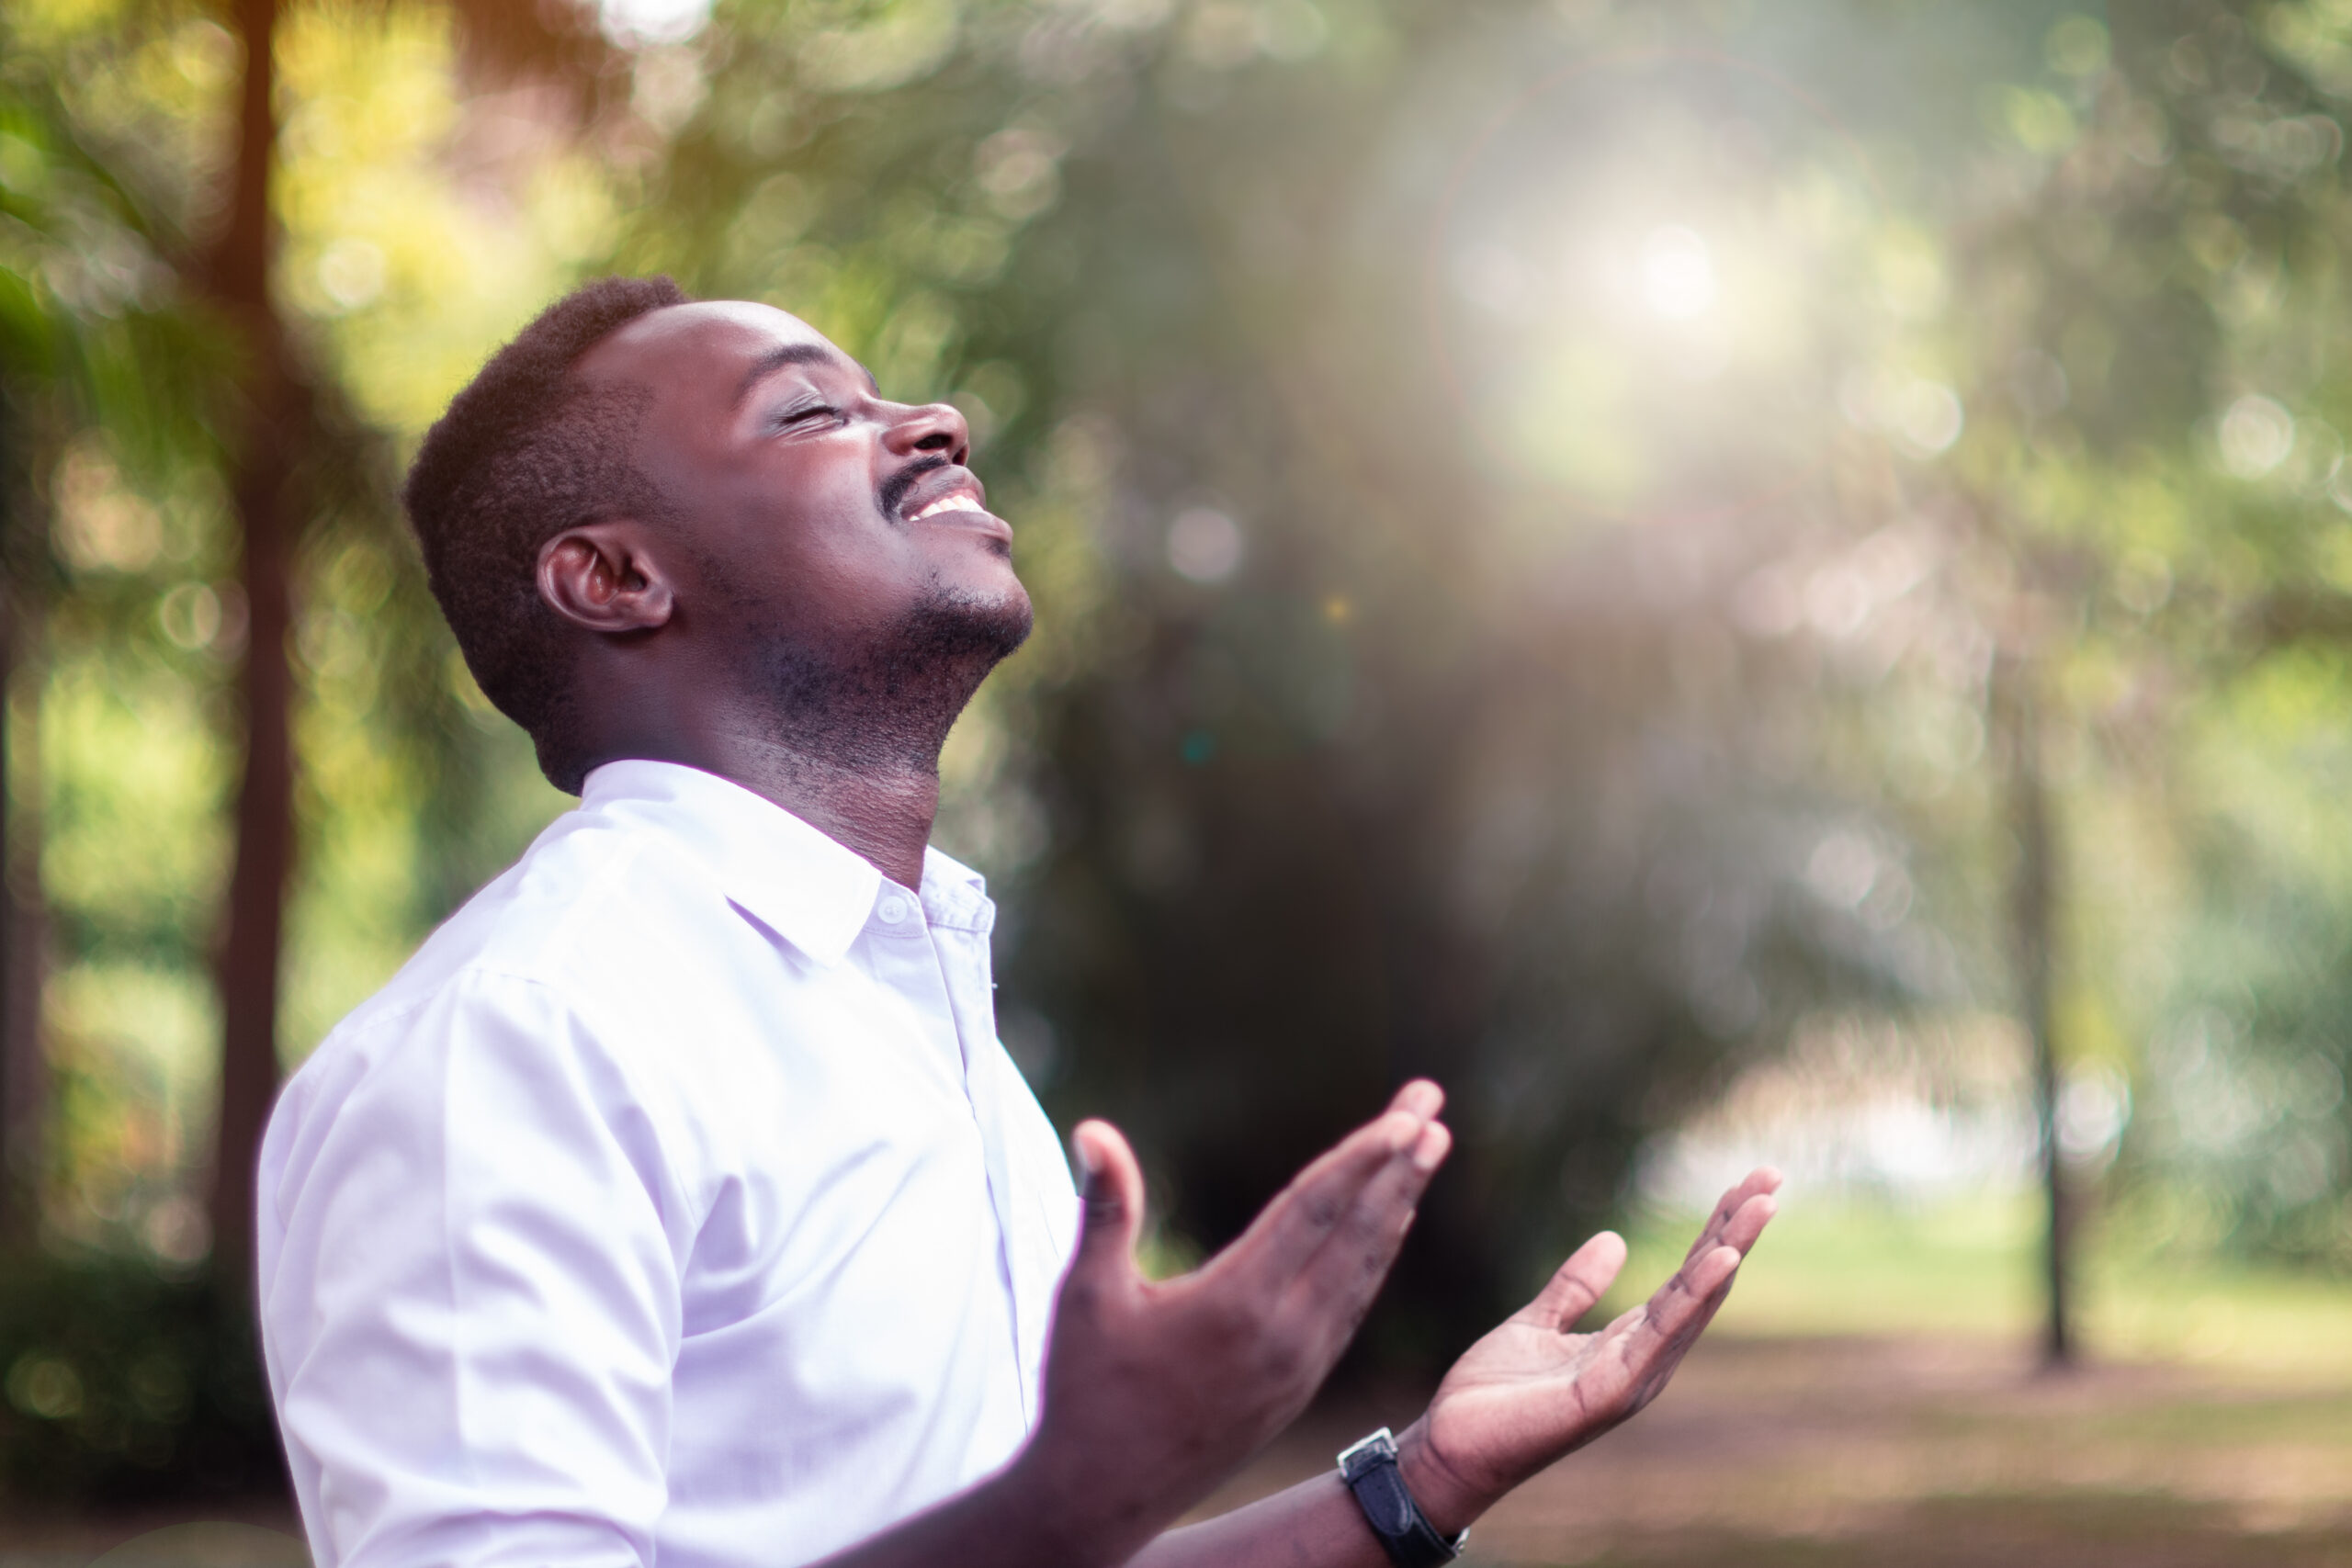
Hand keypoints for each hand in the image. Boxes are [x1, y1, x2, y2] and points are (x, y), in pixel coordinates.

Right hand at [1010, 1083, 1452, 1565]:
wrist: (1105, 1497)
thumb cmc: (1085, 1391)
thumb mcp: (1086, 1296)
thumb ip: (1105, 1207)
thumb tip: (1093, 1128)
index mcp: (1237, 1305)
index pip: (1315, 1211)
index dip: (1363, 1157)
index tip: (1405, 1116)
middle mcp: (1284, 1335)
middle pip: (1358, 1231)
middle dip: (1401, 1164)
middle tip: (1433, 1104)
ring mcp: (1299, 1365)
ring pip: (1363, 1270)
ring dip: (1397, 1204)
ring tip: (1428, 1151)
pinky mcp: (1298, 1387)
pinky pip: (1351, 1306)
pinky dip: (1374, 1257)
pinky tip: (1387, 1227)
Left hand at [1393, 1167, 1780, 1532]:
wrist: (1452, 1448)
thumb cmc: (1492, 1396)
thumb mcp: (1536, 1323)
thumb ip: (1575, 1287)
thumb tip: (1615, 1239)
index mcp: (1629, 1343)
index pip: (1685, 1277)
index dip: (1716, 1230)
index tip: (1747, 1184)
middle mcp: (1644, 1361)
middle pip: (1702, 1285)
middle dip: (1737, 1230)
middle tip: (1771, 1176)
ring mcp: (1633, 1378)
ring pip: (1693, 1304)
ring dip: (1729, 1250)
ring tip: (1762, 1204)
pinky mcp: (1610, 1392)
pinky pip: (1659, 1336)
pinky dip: (1694, 1296)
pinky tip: (1721, 1258)